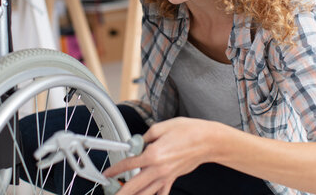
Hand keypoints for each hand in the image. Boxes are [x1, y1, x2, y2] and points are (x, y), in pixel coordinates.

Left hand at [103, 117, 219, 194]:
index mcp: (153, 154)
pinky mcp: (173, 178)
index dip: (115, 170)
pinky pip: (161, 193)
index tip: (107, 174)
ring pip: (146, 194)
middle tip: (111, 194)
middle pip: (134, 185)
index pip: (128, 164)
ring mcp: (166, 176)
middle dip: (120, 192)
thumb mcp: (161, 127)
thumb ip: (145, 137)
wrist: (208, 141)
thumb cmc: (188, 131)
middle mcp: (158, 168)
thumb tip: (136, 144)